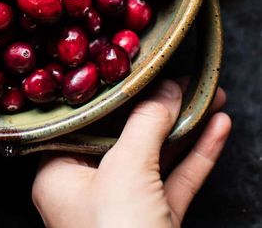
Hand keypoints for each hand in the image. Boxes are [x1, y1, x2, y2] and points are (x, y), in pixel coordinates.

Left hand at [32, 80, 230, 227]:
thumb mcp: (125, 170)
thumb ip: (145, 123)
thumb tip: (165, 88)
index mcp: (59, 172)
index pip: (86, 118)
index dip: (115, 91)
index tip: (138, 66)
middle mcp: (87, 188)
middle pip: (125, 133)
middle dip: (159, 104)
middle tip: (182, 75)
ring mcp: (123, 207)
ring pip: (156, 155)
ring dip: (185, 125)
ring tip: (210, 93)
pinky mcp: (154, 223)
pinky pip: (176, 180)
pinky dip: (197, 154)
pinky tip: (217, 127)